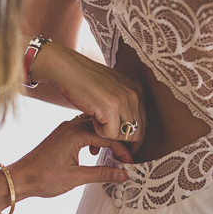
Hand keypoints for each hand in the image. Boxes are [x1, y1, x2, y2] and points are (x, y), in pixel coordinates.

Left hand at [7, 119, 130, 199]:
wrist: (19, 178)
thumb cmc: (43, 177)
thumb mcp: (76, 178)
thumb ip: (102, 173)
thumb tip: (122, 174)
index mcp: (75, 133)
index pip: (108, 137)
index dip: (122, 151)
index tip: (130, 163)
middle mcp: (71, 126)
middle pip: (103, 129)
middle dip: (117, 143)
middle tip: (126, 159)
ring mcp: (65, 129)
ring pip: (94, 128)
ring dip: (105, 140)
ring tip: (112, 156)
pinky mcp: (62, 135)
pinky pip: (84, 131)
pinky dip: (94, 140)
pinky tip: (93, 153)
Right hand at [32, 43, 146, 145]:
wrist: (68, 69)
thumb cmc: (84, 79)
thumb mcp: (111, 88)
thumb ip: (122, 103)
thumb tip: (129, 126)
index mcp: (136, 90)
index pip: (144, 122)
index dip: (133, 136)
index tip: (126, 145)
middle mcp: (134, 95)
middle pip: (138, 132)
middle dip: (124, 141)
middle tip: (110, 143)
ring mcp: (124, 101)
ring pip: (126, 135)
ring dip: (109, 133)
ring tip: (97, 120)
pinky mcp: (112, 108)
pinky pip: (110, 134)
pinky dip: (99, 131)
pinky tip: (92, 117)